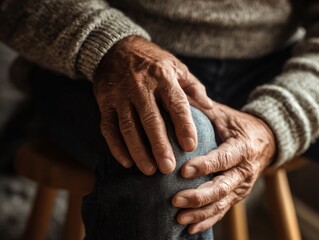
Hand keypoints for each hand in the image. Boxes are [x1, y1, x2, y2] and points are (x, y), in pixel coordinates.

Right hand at [93, 36, 212, 174]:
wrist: (116, 48)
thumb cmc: (153, 62)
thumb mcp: (176, 67)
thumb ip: (193, 87)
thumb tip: (209, 107)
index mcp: (163, 78)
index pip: (176, 104)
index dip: (184, 126)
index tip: (191, 146)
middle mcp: (141, 87)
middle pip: (150, 120)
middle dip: (160, 146)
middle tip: (168, 169)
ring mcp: (120, 95)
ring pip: (128, 128)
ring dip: (138, 152)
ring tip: (149, 171)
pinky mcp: (104, 102)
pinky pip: (108, 128)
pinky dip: (116, 147)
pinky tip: (127, 163)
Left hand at [172, 102, 275, 233]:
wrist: (267, 141)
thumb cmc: (238, 125)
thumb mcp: (224, 113)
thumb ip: (203, 108)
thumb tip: (178, 95)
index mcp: (243, 147)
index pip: (223, 158)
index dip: (205, 165)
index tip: (183, 170)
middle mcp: (245, 170)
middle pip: (223, 187)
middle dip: (199, 196)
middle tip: (175, 199)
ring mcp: (242, 186)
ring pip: (223, 203)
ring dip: (201, 212)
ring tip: (179, 218)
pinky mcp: (238, 195)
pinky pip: (223, 211)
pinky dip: (207, 221)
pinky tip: (189, 228)